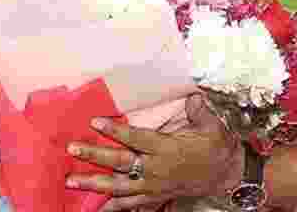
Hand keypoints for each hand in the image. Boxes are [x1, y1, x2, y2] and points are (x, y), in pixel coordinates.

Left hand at [65, 94, 243, 210]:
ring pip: (118, 186)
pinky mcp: (154, 198)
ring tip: (71, 180)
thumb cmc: (215, 147)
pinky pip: (129, 204)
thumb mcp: (212, 126)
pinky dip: (112, 207)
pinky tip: (95, 208)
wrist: (225, 175)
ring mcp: (153, 186)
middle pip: (121, 162)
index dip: (115, 130)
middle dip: (94, 156)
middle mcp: (156, 169)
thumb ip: (198, 110)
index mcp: (167, 148)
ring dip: (93, 183)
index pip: (136, 138)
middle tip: (72, 149)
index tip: (95, 122)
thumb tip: (192, 96)